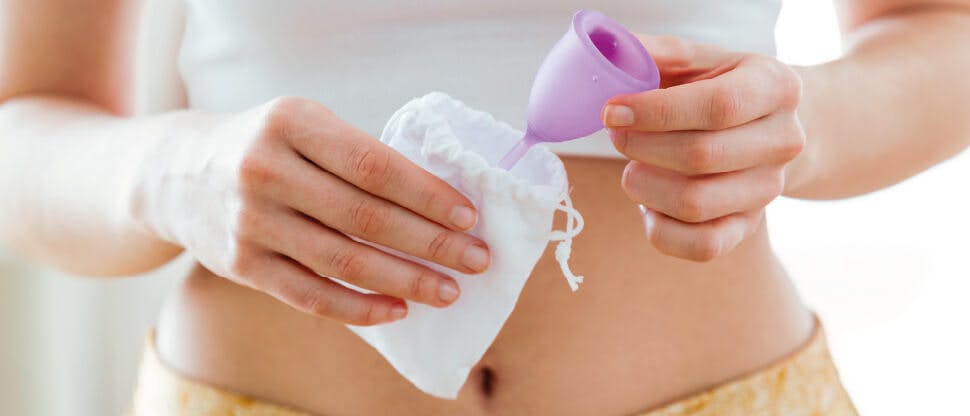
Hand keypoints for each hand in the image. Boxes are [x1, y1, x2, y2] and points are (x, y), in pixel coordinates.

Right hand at [135, 97, 489, 324]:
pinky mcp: (242, 265)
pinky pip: (311, 296)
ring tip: (448, 290)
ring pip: (343, 262)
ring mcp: (251, 222)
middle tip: (476, 259)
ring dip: (405, 280)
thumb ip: (358, 155)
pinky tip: (397, 311)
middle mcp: (266, 170)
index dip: (427, 195)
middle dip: (431, 243)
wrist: (177, 174)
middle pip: (365, 217)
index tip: (469, 216)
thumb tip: (439, 203)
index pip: (375, 166)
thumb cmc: (264, 146)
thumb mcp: (304, 124)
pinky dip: (359, 308)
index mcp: (291, 124)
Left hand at [603, 36, 804, 261]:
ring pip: (695, 204)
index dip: (656, 113)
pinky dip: (661, 230)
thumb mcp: (697, 59)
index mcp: (776, 88)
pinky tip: (648, 204)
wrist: (769, 126)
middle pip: (701, 157)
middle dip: (642, 148)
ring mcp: (769, 189)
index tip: (611, 113)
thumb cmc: (719, 87)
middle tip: (616, 135)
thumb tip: (608, 56)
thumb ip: (654, 53)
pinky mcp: (748, 226)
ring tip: (633, 167)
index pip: (717, 107)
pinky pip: (702, 246)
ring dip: (645, 188)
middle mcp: (783, 142)